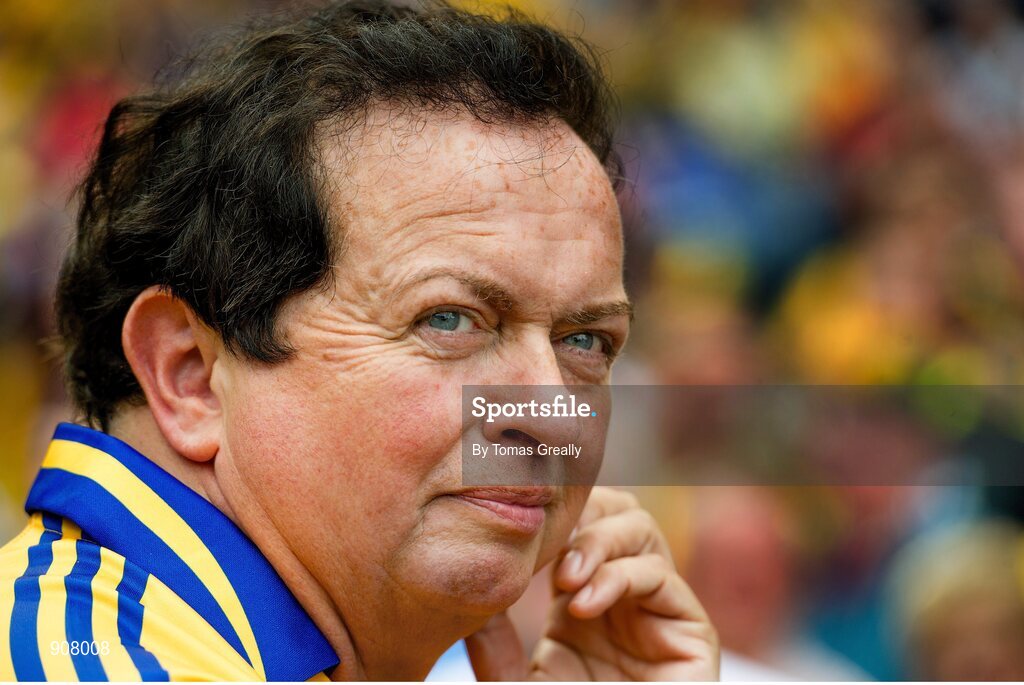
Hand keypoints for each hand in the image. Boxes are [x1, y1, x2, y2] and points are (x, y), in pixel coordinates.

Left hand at [467, 487, 718, 680]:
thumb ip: (496, 648)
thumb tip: (476, 602)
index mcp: (583, 600)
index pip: (580, 524)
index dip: (554, 514)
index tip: (516, 524)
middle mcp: (625, 597)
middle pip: (618, 510)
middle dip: (584, 514)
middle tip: (550, 549)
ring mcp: (660, 611)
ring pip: (642, 529)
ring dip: (599, 541)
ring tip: (566, 579)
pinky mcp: (693, 633)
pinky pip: (661, 575)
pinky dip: (619, 576)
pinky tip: (583, 604)